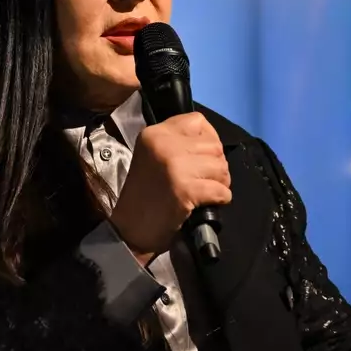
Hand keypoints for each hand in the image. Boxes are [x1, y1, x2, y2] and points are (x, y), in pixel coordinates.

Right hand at [108, 112, 231, 262]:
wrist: (129, 229)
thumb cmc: (145, 194)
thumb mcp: (153, 156)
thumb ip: (178, 143)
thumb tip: (213, 143)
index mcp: (155, 133)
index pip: (198, 121)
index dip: (208, 139)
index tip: (200, 157)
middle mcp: (164, 144)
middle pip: (214, 145)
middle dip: (216, 165)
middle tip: (203, 180)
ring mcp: (175, 167)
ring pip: (221, 167)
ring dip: (220, 182)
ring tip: (203, 192)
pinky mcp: (185, 190)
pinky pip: (221, 190)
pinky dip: (220, 199)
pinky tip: (205, 203)